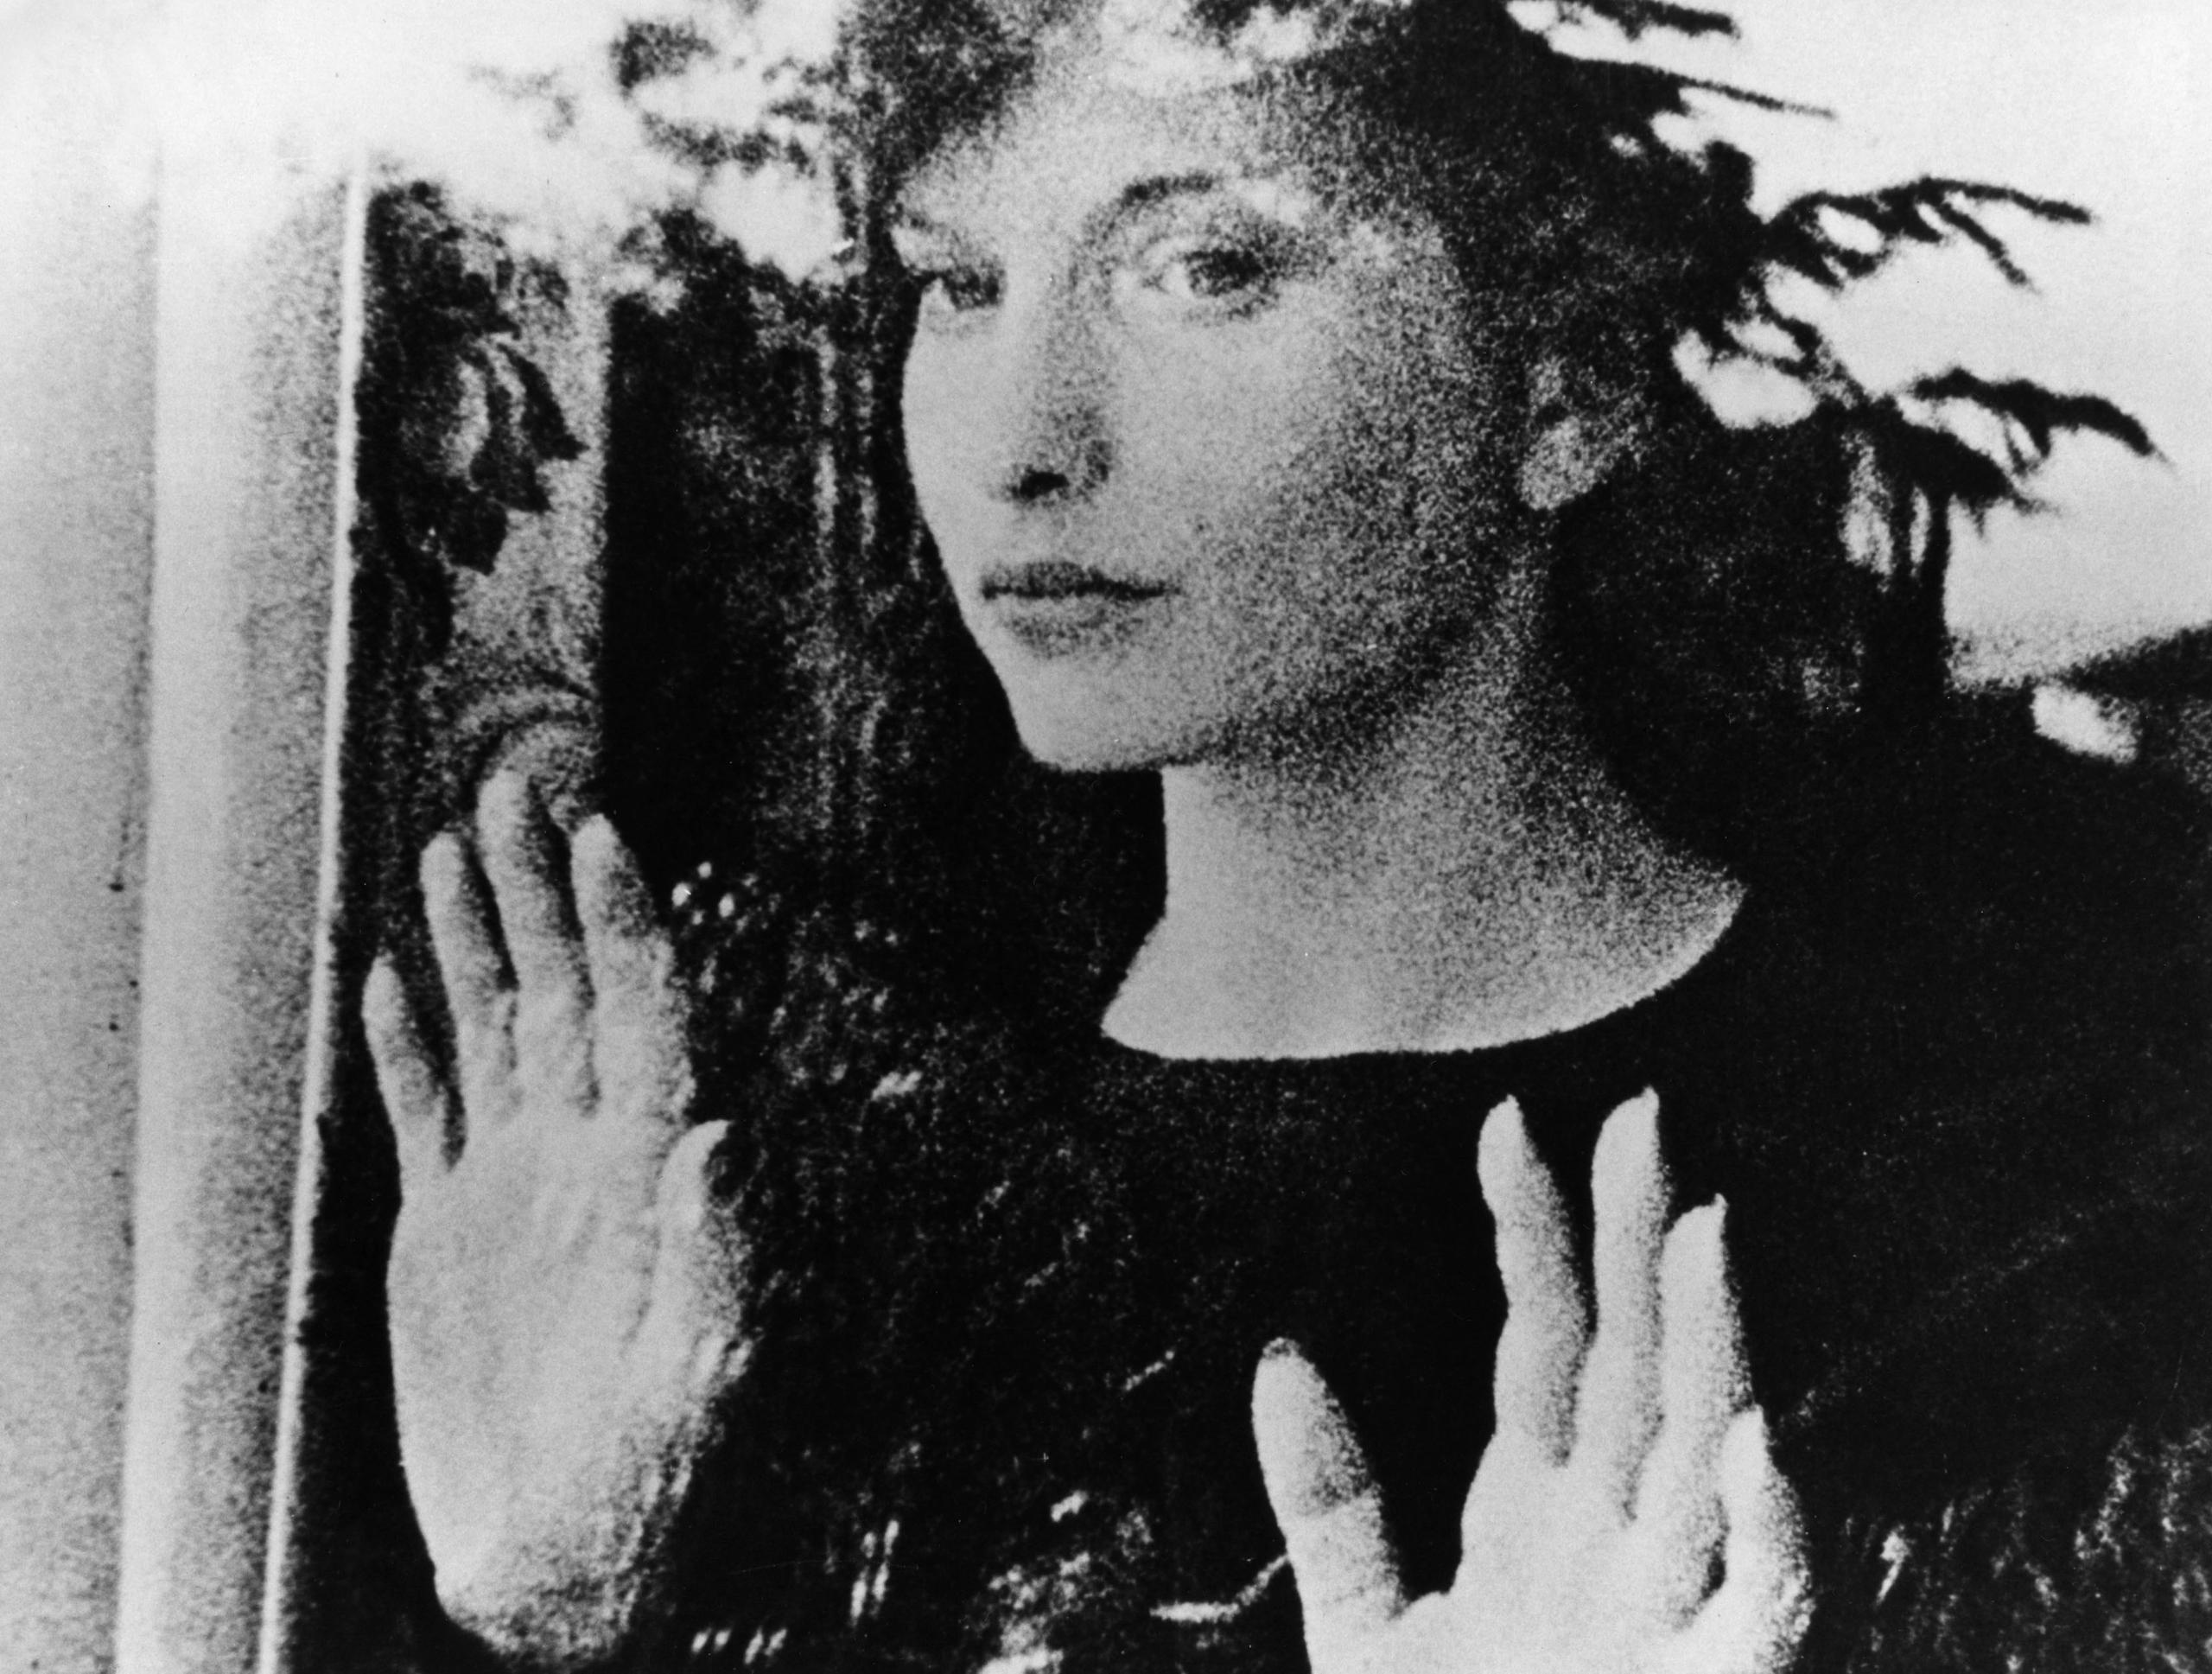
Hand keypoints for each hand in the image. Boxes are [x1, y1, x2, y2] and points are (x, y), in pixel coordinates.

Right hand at [365, 771, 746, 1665]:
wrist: (570, 1569)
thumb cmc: (658, 1489)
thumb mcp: (705, 1382)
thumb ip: (721, 1260)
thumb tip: (725, 1134)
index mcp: (652, 1170)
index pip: (645, 1013)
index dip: (625, 920)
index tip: (604, 829)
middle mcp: (586, 1154)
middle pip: (564, 989)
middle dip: (539, 888)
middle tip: (514, 786)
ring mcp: (513, 1186)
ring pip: (492, 1026)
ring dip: (471, 937)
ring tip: (448, 843)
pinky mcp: (442, 1233)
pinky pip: (421, 1110)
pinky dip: (403, 1041)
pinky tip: (386, 973)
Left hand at [1254, 1095, 1808, 1673]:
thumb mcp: (1361, 1630)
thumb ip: (1333, 1501)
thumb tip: (1278, 1353)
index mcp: (1537, 1517)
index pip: (1542, 1344)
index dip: (1528, 1234)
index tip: (1503, 1123)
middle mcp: (1611, 1544)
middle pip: (1633, 1366)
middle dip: (1637, 1243)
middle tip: (1636, 1110)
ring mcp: (1664, 1615)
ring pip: (1700, 1455)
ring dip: (1707, 1346)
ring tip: (1697, 1228)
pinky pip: (1755, 1605)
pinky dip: (1762, 1528)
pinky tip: (1750, 1441)